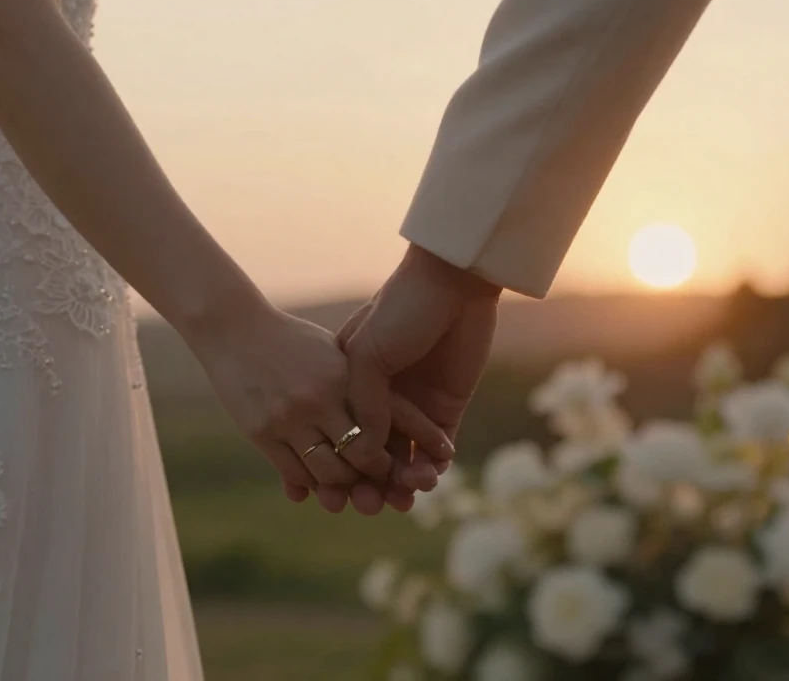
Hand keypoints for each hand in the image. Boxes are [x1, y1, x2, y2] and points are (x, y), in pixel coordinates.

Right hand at [184, 301, 437, 513]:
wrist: (234, 328)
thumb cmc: (291, 339)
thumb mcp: (331, 352)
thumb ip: (358, 383)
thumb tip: (393, 419)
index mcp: (343, 377)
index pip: (382, 426)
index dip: (395, 451)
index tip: (396, 463)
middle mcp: (319, 400)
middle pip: (358, 457)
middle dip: (370, 476)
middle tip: (373, 482)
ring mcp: (288, 418)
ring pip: (326, 473)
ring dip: (339, 485)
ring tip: (343, 483)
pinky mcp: (261, 432)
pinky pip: (293, 473)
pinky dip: (308, 483)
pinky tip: (313, 480)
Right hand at [338, 245, 499, 490]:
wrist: (452, 282)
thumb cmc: (400, 310)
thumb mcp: (368, 354)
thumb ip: (364, 404)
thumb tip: (361, 456)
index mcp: (352, 383)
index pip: (344, 434)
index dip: (340, 465)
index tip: (336, 493)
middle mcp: (381, 398)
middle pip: (373, 454)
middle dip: (371, 482)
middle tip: (370, 505)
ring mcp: (415, 405)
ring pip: (405, 457)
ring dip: (403, 479)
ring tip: (407, 493)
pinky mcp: (447, 408)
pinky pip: (437, 449)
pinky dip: (432, 467)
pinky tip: (428, 477)